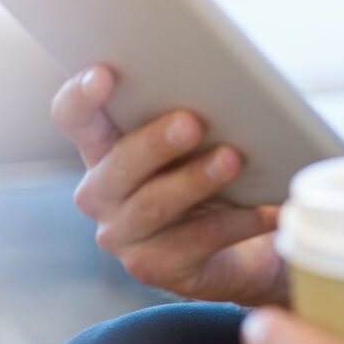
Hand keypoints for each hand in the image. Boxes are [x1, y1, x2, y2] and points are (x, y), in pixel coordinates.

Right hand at [49, 64, 287, 304]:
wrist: (242, 244)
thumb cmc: (213, 171)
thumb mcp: (198, 139)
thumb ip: (190, 112)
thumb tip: (224, 81)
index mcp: (103, 148)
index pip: (75, 117)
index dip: (82, 96)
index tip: (106, 74)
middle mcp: (102, 193)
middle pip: (118, 164)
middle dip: (155, 142)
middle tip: (193, 122)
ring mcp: (124, 236)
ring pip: (154, 205)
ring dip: (195, 180)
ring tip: (233, 159)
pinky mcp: (155, 268)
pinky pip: (196, 240)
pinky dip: (238, 220)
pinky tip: (268, 207)